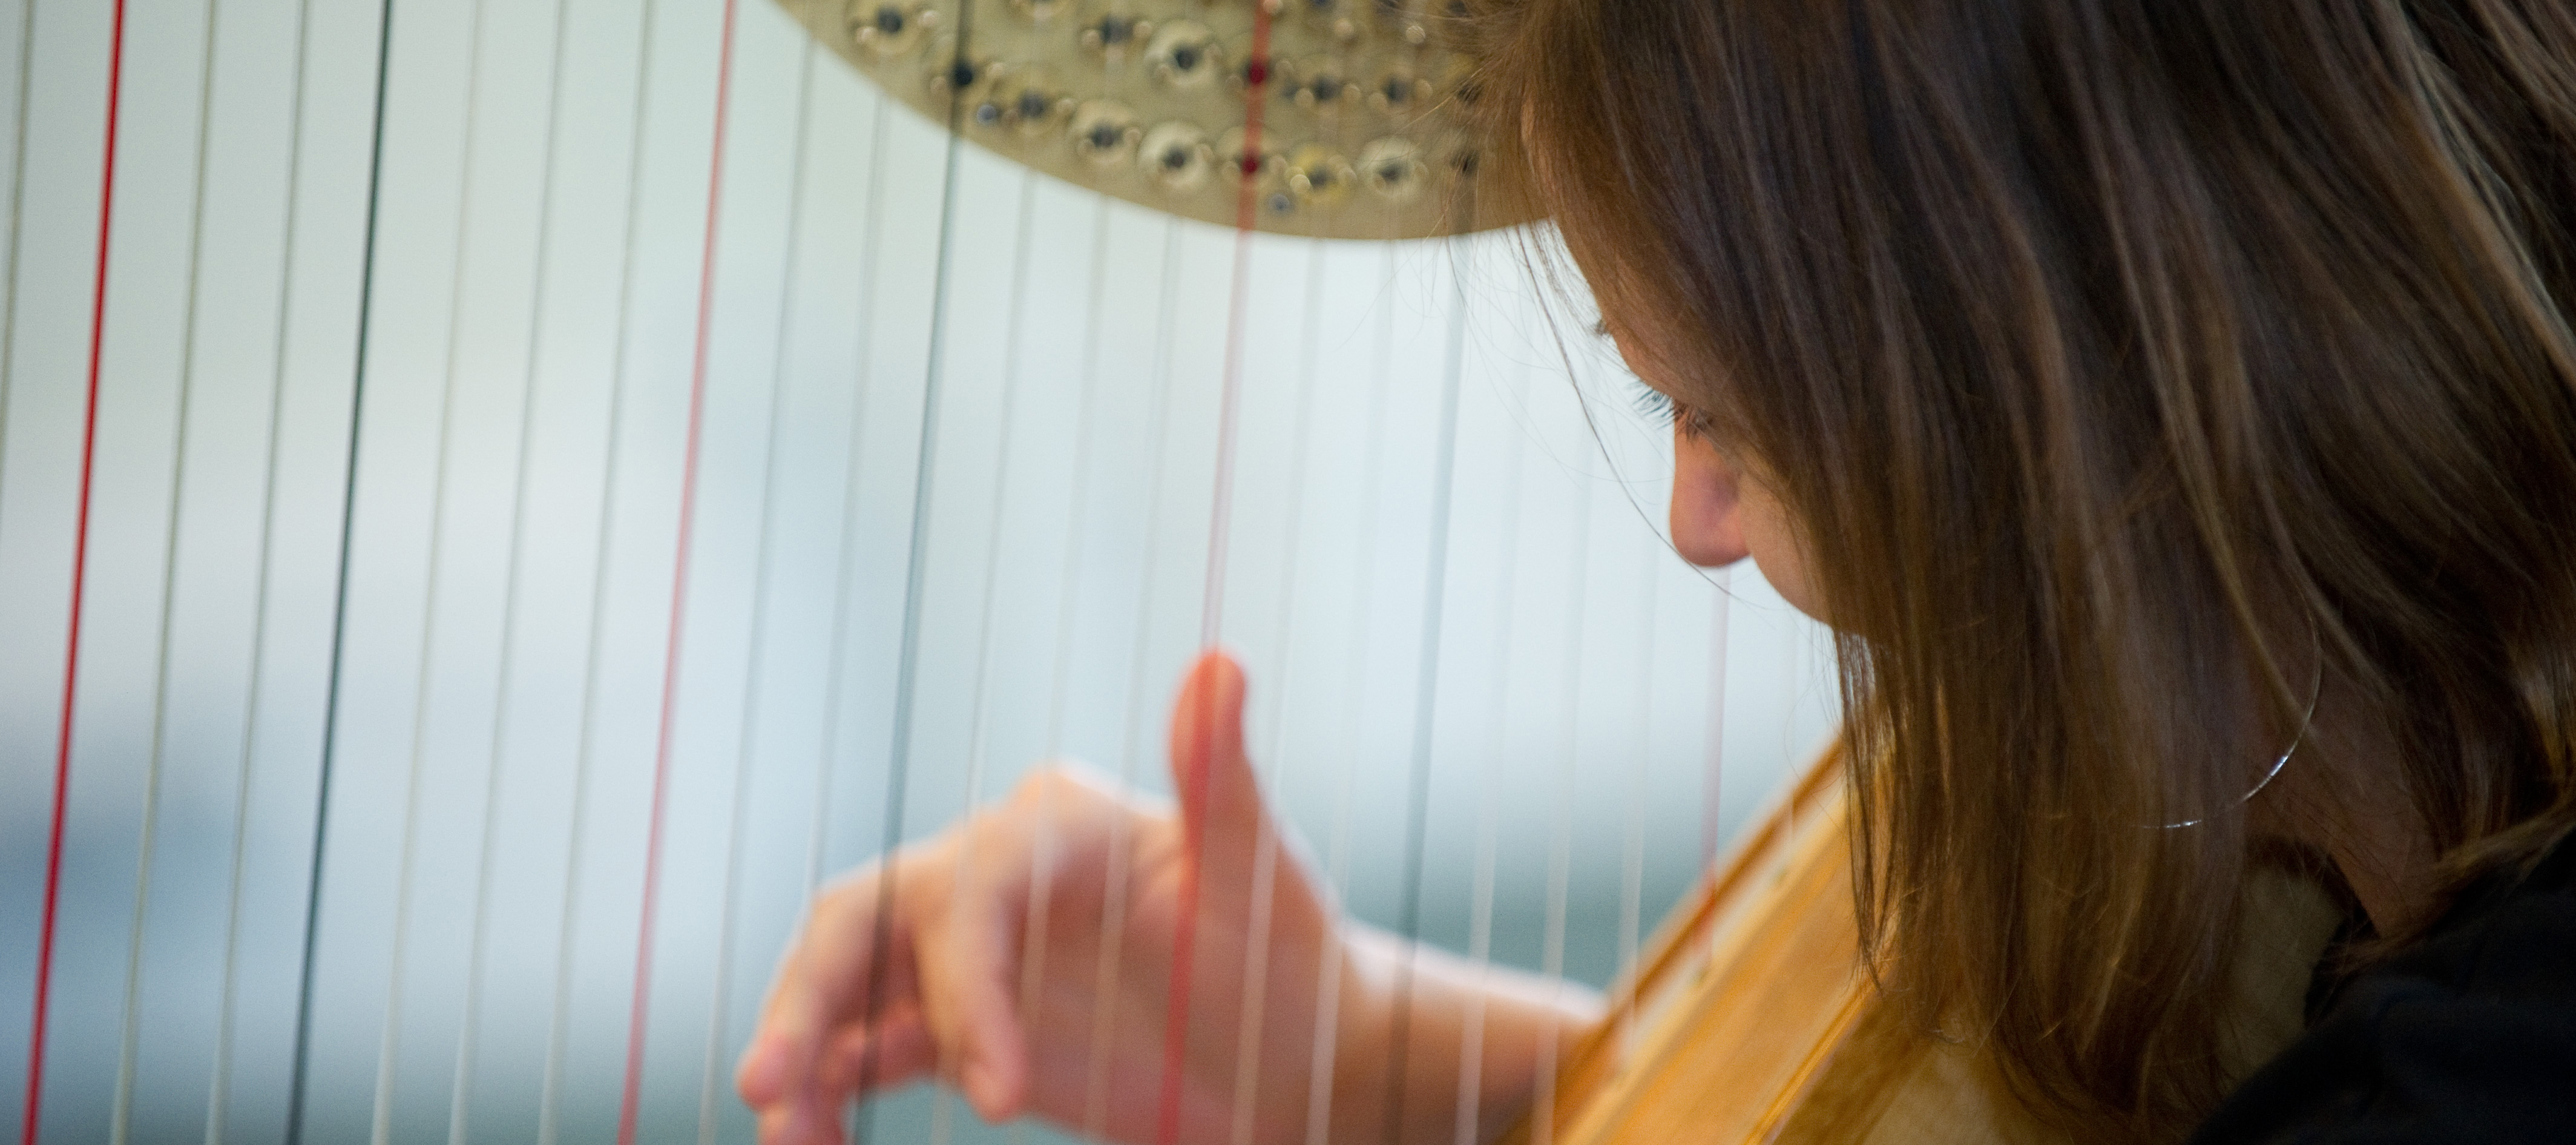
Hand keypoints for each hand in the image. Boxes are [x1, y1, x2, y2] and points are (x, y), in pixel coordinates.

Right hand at [736, 653, 1354, 1144]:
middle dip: (807, 998)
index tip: (1003, 1096)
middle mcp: (990, 877)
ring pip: (844, 988)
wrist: (1300, 1052)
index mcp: (1049, 825)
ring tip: (781, 1138)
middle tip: (766, 1085)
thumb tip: (1222, 660)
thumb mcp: (1262, 872)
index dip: (968, 989)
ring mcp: (967, 956)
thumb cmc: (1289, 952)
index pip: (969, 893)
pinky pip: (865, 1049)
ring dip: (803, 1052)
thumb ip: (1222, 777)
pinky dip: (828, 1089)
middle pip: (862, 922)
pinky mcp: (958, 1025)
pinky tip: (807, 1138)